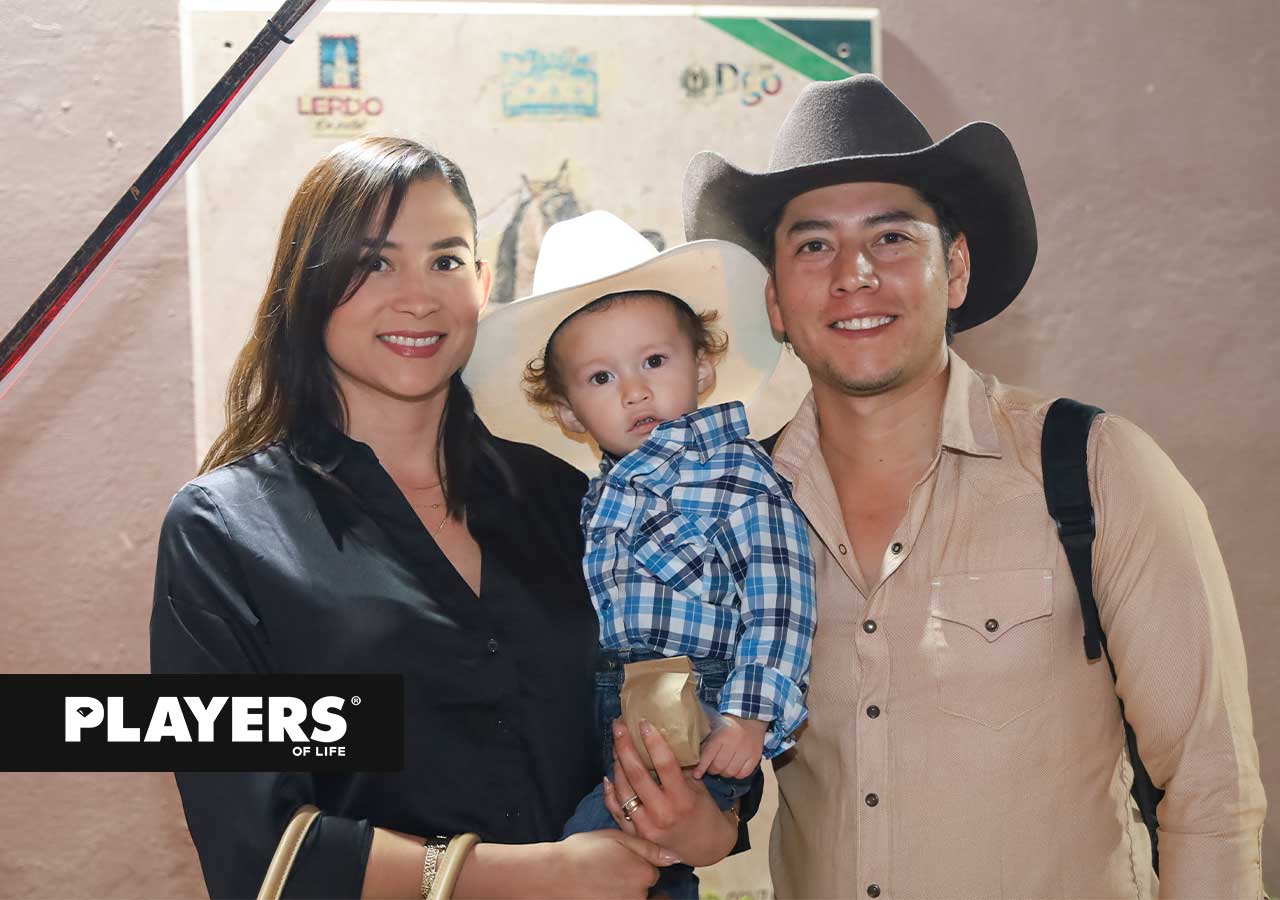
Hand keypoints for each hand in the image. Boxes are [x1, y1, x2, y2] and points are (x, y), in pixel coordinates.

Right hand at [550, 831, 678, 898]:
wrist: (554, 874)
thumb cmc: (584, 851)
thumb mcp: (618, 838)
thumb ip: (649, 848)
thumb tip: (675, 858)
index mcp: (644, 873)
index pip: (652, 872)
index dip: (638, 864)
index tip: (621, 860)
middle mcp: (639, 895)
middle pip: (644, 889)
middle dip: (633, 880)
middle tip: (611, 872)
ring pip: (633, 898)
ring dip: (625, 891)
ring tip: (605, 880)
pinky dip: (616, 896)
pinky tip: (600, 889)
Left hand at [603, 718, 739, 866]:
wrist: (705, 847)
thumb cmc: (704, 811)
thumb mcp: (698, 788)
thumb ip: (680, 768)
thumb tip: (661, 739)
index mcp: (682, 799)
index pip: (665, 764)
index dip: (653, 742)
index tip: (643, 723)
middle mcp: (662, 813)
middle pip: (637, 775)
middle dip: (625, 747)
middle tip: (619, 727)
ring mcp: (646, 827)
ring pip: (623, 791)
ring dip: (617, 765)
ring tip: (616, 747)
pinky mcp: (636, 836)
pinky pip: (616, 810)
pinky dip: (610, 792)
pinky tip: (609, 776)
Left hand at [694, 715, 767, 778]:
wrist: (750, 717)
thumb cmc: (729, 725)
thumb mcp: (716, 729)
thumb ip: (707, 743)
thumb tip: (696, 760)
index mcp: (722, 735)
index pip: (709, 754)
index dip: (701, 767)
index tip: (697, 775)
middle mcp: (734, 743)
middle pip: (719, 766)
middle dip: (713, 770)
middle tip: (712, 768)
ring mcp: (746, 750)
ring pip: (731, 772)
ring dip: (724, 773)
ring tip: (723, 768)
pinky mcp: (755, 756)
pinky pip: (743, 773)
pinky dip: (737, 774)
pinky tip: (735, 769)